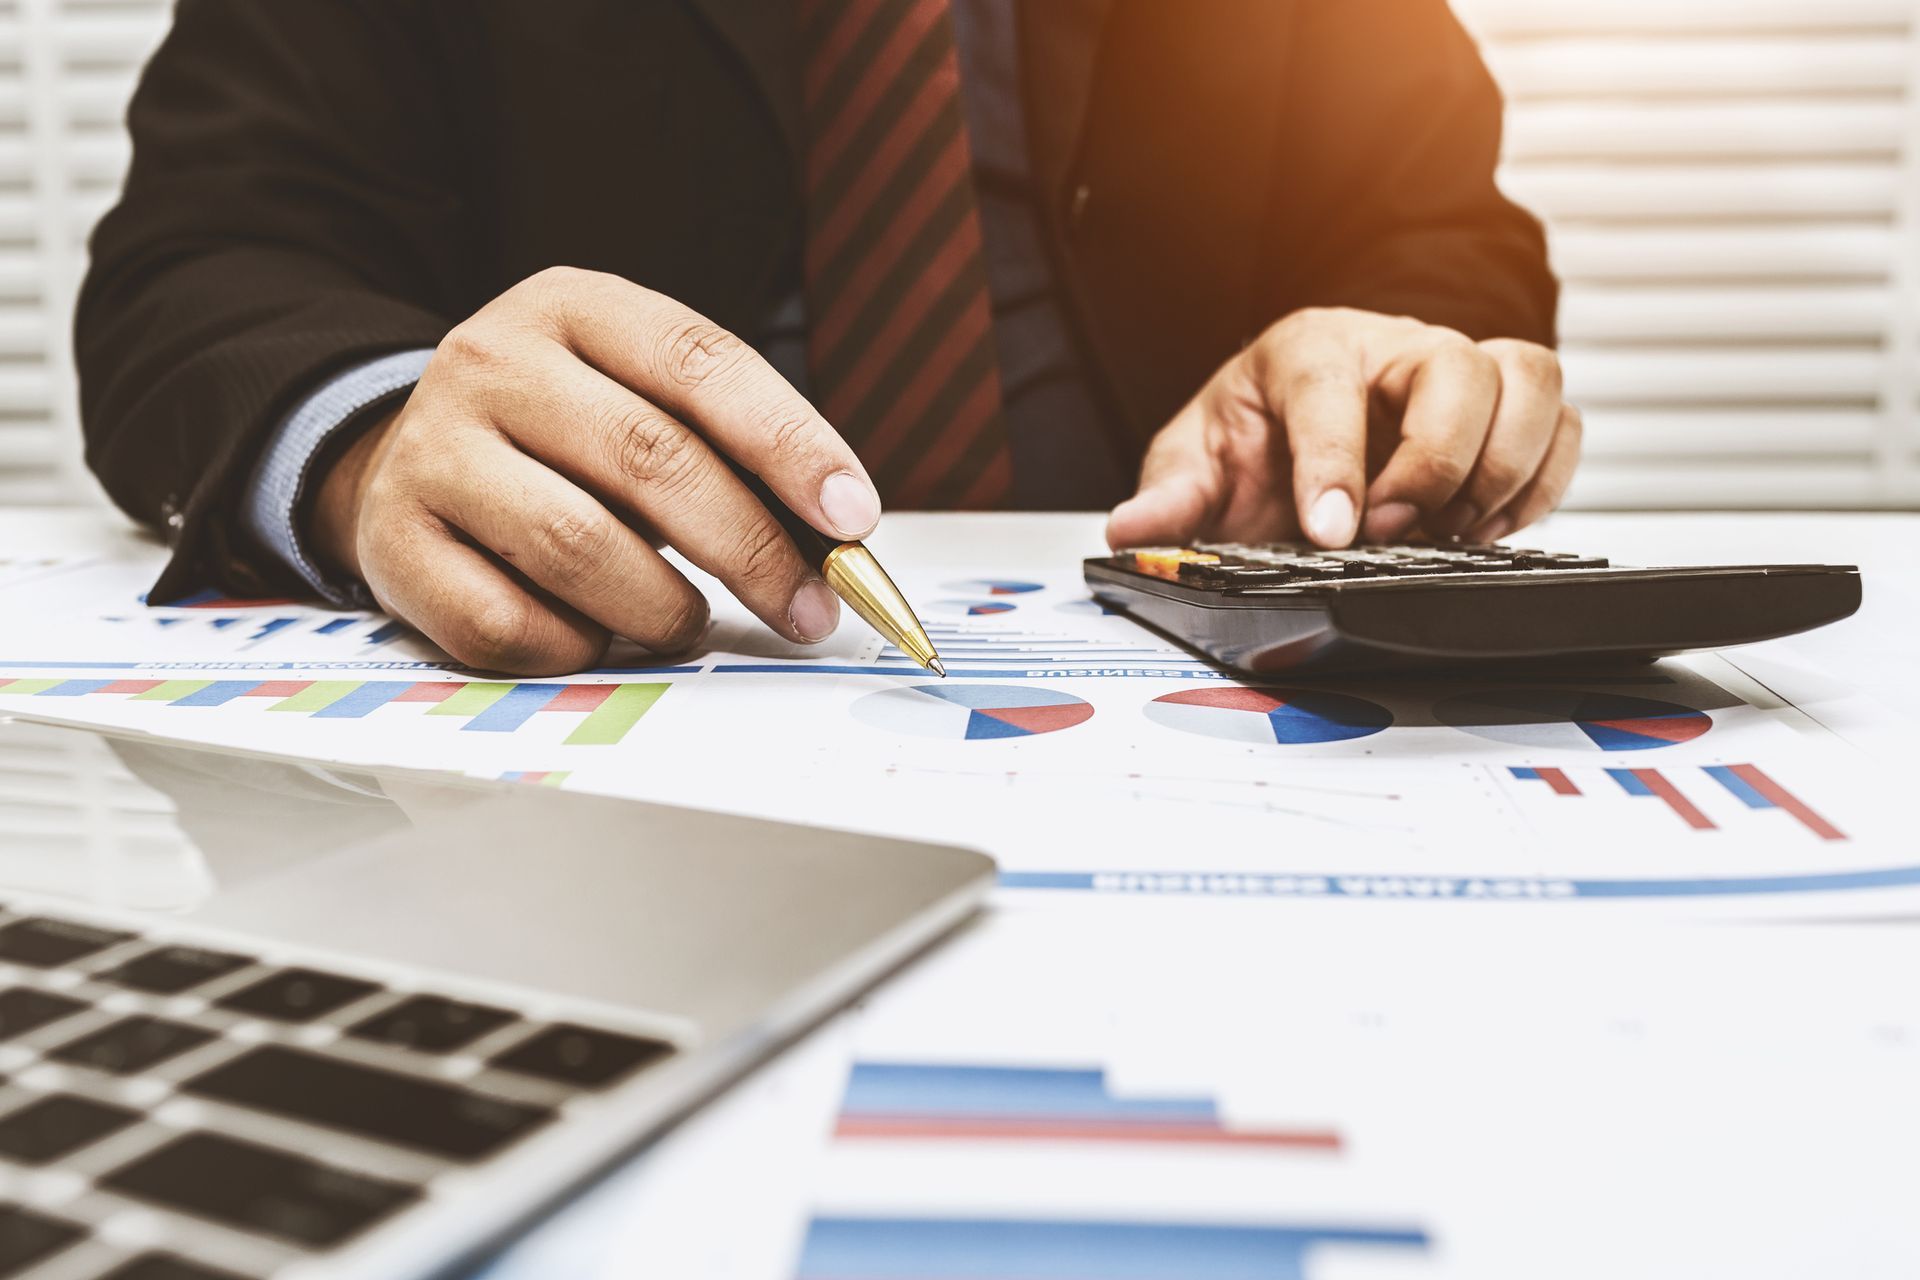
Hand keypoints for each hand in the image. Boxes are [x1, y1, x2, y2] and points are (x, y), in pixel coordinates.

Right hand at [309, 267, 881, 674]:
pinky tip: (594, 634)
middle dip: (753, 549)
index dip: (789, 442)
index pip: (700, 362)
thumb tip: (838, 541)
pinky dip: (576, 647)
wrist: (404, 453)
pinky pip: (510, 625)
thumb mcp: (639, 397)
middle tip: (811, 609)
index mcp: (573, 307)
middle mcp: (492, 363)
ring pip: (580, 549)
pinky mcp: (393, 544)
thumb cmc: (564, 436)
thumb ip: (729, 450)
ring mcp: (433, 452)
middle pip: (651, 459)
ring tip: (691, 622)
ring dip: (664, 608)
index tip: (853, 516)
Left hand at [1106, 307, 1579, 550]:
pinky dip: (1543, 483)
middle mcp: (1396, 348)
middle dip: (1436, 463)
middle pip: (1461, 369)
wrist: (1300, 424)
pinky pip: (1563, 425)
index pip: (1334, 388)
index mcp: (1310, 348)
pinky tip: (1490, 530)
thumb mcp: (1196, 460)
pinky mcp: (1506, 412)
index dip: (1337, 463)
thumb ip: (1169, 496)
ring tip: (1454, 534)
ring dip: (1505, 469)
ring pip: (1531, 380)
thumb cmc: (1256, 432)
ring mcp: (1461, 375)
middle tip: (1394, 530)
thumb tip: (1133, 531)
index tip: (1332, 531)